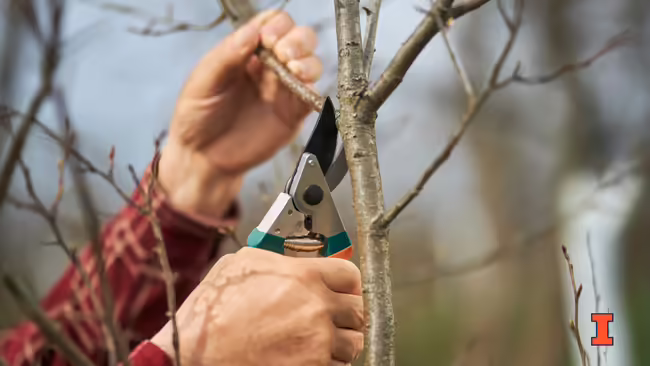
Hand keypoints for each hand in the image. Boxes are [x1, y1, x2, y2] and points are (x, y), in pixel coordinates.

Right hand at [151, 247, 363, 365]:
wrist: (194, 355)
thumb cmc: (211, 313)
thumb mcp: (240, 265)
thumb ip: (275, 259)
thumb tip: (290, 262)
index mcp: (303, 277)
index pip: (349, 274)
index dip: (347, 282)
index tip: (344, 288)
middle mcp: (316, 309)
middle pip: (357, 310)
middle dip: (346, 313)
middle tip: (333, 315)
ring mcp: (317, 343)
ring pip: (352, 343)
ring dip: (340, 341)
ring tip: (320, 339)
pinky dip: (328, 363)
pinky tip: (309, 356)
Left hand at [158, 11, 322, 218]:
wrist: (202, 158)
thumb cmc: (197, 117)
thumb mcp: (203, 81)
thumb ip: (227, 54)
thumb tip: (253, 30)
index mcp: (247, 53)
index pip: (273, 25)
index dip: (276, 26)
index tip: (265, 39)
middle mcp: (270, 68)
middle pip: (300, 39)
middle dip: (298, 40)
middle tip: (283, 53)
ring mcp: (284, 91)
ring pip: (312, 65)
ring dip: (308, 62)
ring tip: (294, 69)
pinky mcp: (293, 116)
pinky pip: (313, 99)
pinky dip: (314, 91)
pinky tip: (303, 89)